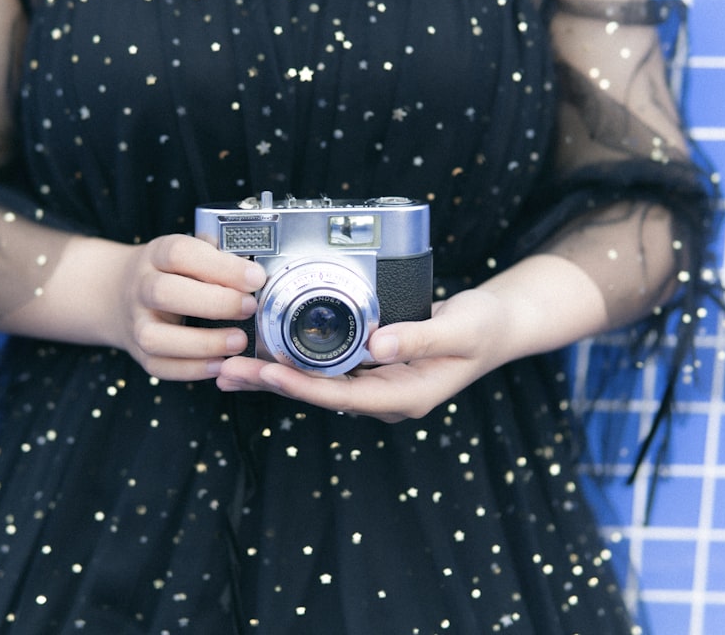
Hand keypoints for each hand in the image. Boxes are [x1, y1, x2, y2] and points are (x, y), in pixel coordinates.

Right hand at [114, 234, 265, 380]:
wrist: (120, 293)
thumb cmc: (170, 272)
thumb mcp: (189, 253)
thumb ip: (218, 257)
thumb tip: (256, 272)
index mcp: (156, 255)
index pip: (181, 254)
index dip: (220, 266)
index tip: (256, 278)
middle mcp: (140, 288)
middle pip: (165, 293)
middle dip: (214, 303)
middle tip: (250, 307)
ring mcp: (136, 323)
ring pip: (156, 337)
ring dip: (203, 342)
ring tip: (240, 341)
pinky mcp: (140, 354)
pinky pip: (161, 367)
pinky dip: (193, 369)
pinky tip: (222, 364)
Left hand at [216, 290, 510, 422]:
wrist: (497, 327)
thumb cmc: (484, 328)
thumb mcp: (461, 329)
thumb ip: (422, 338)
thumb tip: (377, 346)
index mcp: (405, 396)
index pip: (345, 396)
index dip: (305, 385)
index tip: (269, 371)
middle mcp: (384, 397)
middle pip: (320, 393)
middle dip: (273, 382)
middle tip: (228, 372)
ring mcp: (376, 384)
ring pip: (317, 383)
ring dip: (274, 374)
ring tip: (229, 367)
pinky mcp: (370, 367)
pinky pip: (326, 367)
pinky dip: (294, 359)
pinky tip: (264, 352)